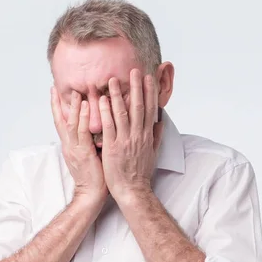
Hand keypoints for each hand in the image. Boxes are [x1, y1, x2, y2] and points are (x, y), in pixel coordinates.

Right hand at [51, 87, 107, 204]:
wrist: (91, 194)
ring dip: (72, 107)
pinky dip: (82, 118)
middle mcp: (69, 146)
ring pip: (70, 123)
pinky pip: (81, 132)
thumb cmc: (93, 177)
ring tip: (74, 91)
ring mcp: (75, 149)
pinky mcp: (83, 153)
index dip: (56, 108)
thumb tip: (93, 128)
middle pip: (59, 121)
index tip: (54, 93)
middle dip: (57, 103)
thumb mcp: (87, 155)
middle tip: (55, 87)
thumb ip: (87, 141)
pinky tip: (86, 106)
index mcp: (70, 146)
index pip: (60, 123)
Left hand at [98, 69, 164, 202]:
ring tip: (112, 79)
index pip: (150, 109)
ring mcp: (125, 141)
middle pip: (138, 106)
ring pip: (122, 113)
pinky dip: (106, 112)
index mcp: (147, 135)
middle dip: (136, 87)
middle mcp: (138, 135)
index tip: (148, 78)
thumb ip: (156, 136)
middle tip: (133, 70)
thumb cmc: (141, 173)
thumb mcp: (153, 153)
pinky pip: (109, 127)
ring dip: (117, 95)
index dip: (149, 92)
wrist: (133, 190)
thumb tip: (160, 122)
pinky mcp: (113, 147)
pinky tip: (101, 100)